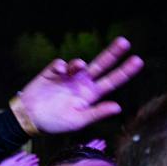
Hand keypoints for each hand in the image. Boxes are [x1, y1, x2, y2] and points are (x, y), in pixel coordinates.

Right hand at [11, 37, 141, 135]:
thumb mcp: (78, 121)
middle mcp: (82, 83)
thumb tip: (118, 107)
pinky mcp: (51, 73)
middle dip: (112, 53)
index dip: (125, 71)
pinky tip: (59, 71)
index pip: (112, 81)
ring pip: (79, 64)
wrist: (28, 119)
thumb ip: (97, 113)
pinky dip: (61, 66)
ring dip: (79, 63)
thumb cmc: (55, 123)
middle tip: (124, 42)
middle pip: (101, 65)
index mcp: (91, 95)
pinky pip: (59, 64)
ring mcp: (67, 77)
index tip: (138, 60)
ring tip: (77, 67)